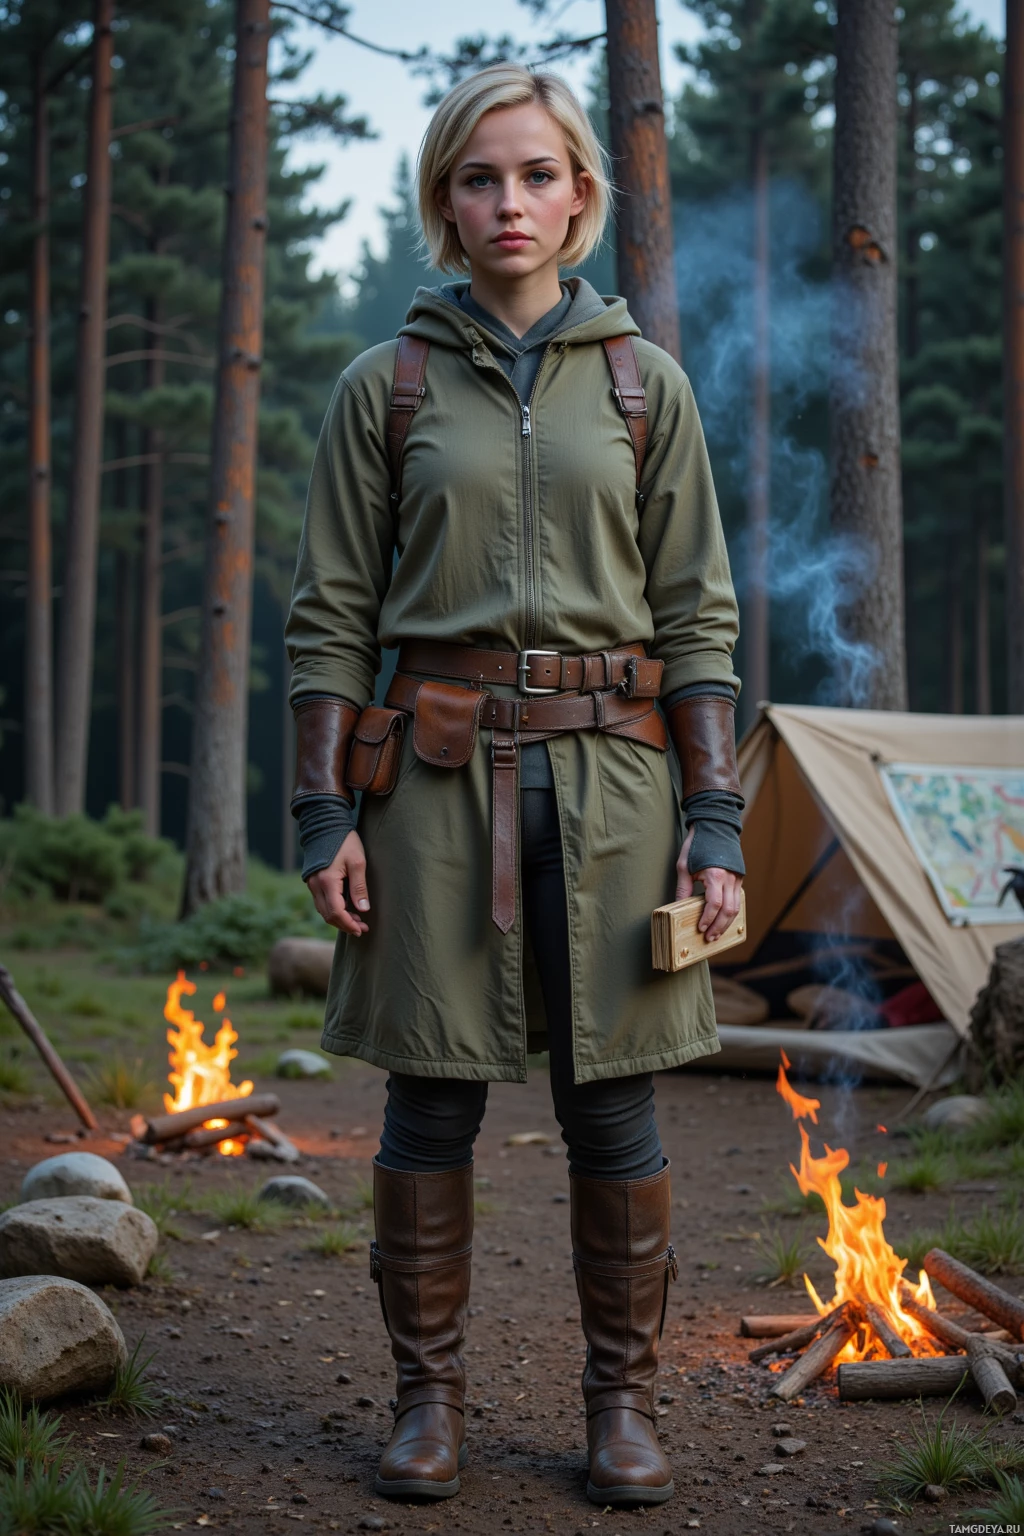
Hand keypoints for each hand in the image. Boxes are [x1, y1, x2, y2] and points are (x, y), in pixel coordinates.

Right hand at [307, 829, 369, 935]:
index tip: (361, 930)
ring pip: (323, 910)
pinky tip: (347, 908)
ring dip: (339, 918)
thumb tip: (363, 910)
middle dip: (344, 924)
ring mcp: (312, 883)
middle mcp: (316, 885)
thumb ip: (359, 887)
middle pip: (328, 915)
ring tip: (357, 920)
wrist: (326, 824)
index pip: (336, 912)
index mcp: (327, 881)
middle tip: (362, 928)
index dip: (348, 924)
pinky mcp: (313, 880)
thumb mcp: (358, 862)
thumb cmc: (345, 841)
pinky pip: (321, 901)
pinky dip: (333, 909)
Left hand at [675, 826, 742, 941]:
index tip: (700, 928)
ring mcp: (737, 878)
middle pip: (729, 910)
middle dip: (719, 927)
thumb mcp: (684, 865)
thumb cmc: (697, 844)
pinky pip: (738, 899)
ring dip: (726, 923)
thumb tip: (677, 907)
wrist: (715, 826)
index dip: (708, 919)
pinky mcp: (739, 878)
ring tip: (716, 934)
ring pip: (736, 907)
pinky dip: (731, 912)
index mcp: (715, 874)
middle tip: (709, 938)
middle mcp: (730, 878)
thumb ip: (683, 888)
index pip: (714, 904)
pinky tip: (723, 920)